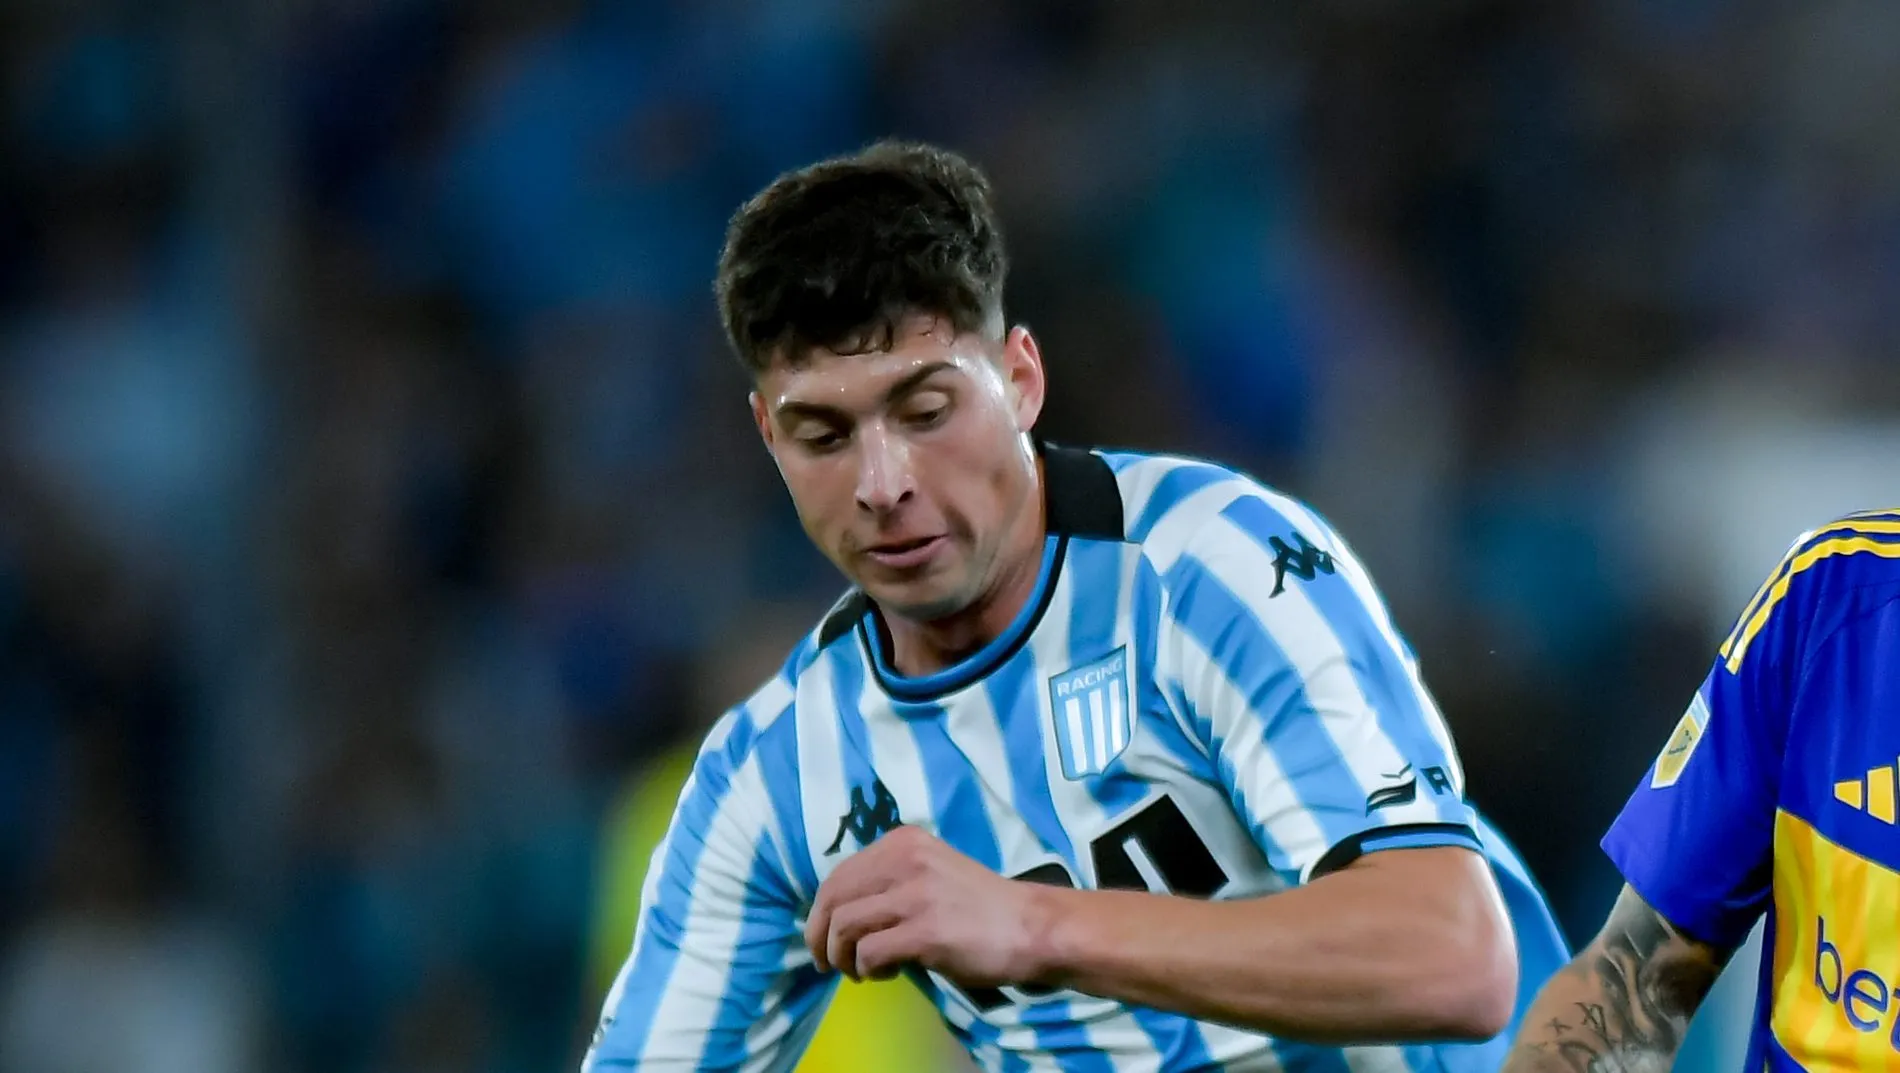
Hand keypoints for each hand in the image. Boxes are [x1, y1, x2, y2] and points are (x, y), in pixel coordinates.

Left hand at [805, 825, 1055, 986]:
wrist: (1031, 927)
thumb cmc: (980, 906)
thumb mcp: (930, 872)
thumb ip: (890, 880)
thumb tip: (840, 914)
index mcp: (903, 842)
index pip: (839, 874)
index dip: (821, 912)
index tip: (824, 938)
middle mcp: (905, 859)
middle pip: (833, 898)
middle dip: (820, 936)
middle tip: (828, 963)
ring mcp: (915, 894)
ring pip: (844, 926)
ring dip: (843, 957)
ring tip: (860, 972)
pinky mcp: (926, 931)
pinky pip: (870, 953)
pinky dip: (868, 969)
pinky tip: (888, 974)